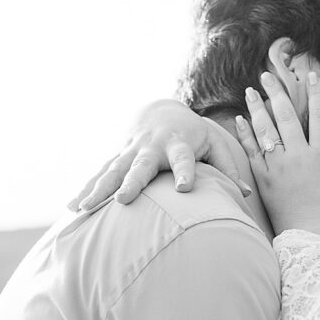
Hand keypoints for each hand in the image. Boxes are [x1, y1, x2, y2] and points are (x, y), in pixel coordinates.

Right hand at [68, 99, 248, 211]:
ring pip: (113, 171)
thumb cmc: (195, 133)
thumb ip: (229, 168)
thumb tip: (247, 194)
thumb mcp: (215, 144)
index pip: (184, 159)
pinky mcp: (117, 158)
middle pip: (141, 166)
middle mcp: (152, 148)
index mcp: (179, 144)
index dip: (184, 171)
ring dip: (98, 189)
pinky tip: (71, 208)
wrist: (160, 110)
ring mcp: (131, 152)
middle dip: (131, 182)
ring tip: (84, 209)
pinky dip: (86, 189)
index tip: (184, 187)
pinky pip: (99, 175)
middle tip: (122, 200)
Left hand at [234, 71, 319, 242]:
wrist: (313, 240)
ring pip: (266, 130)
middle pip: (286, 116)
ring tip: (250, 91)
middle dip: (276, 92)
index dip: (315, 93)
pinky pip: (252, 152)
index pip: (319, 115)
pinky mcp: (264, 181)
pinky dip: (245, 135)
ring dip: (257, 108)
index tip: (309, 75)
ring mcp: (279, 168)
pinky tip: (240, 120)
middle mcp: (299, 157)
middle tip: (267, 75)